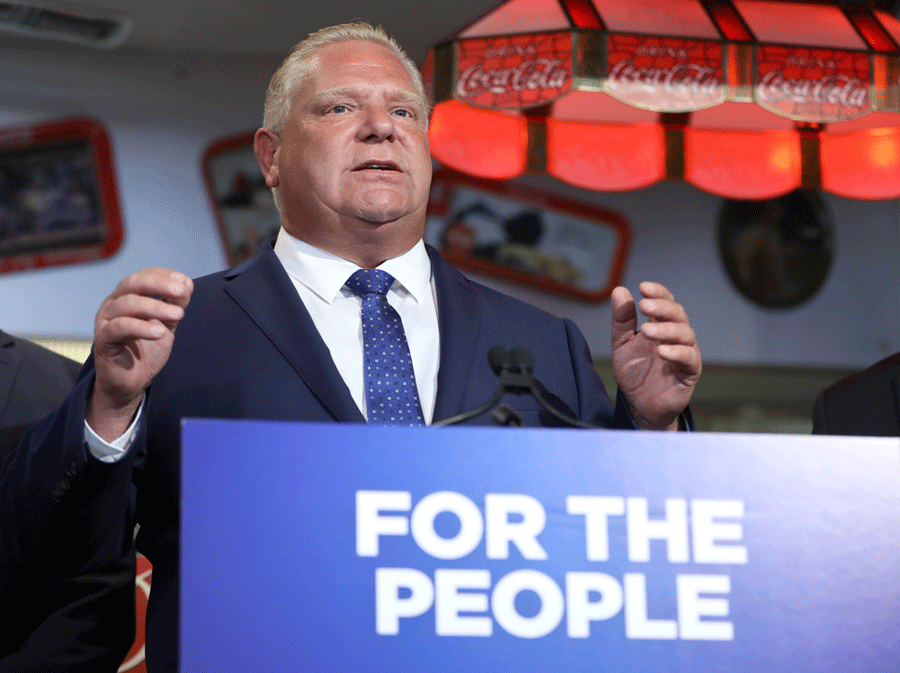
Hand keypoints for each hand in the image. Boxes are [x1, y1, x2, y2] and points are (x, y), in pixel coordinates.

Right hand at [86, 268, 192, 440]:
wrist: (132, 381)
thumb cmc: (147, 349)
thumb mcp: (166, 324)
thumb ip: (174, 305)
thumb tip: (186, 284)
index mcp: (127, 296)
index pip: (143, 276)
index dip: (163, 275)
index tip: (184, 281)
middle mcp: (113, 304)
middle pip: (132, 284)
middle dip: (159, 285)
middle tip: (180, 292)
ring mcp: (105, 321)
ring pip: (127, 304)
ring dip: (155, 307)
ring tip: (178, 315)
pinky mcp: (102, 339)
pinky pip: (119, 327)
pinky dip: (141, 327)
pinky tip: (159, 332)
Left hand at [610, 282, 700, 430]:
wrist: (639, 404)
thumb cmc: (634, 371)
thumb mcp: (621, 344)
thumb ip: (621, 320)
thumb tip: (619, 290)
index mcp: (660, 325)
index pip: (665, 302)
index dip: (658, 292)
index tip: (643, 288)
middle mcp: (675, 335)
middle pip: (677, 313)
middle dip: (661, 308)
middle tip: (644, 306)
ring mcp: (685, 351)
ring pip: (685, 333)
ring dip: (666, 329)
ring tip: (647, 331)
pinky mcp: (690, 371)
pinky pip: (690, 357)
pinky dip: (677, 352)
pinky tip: (662, 351)